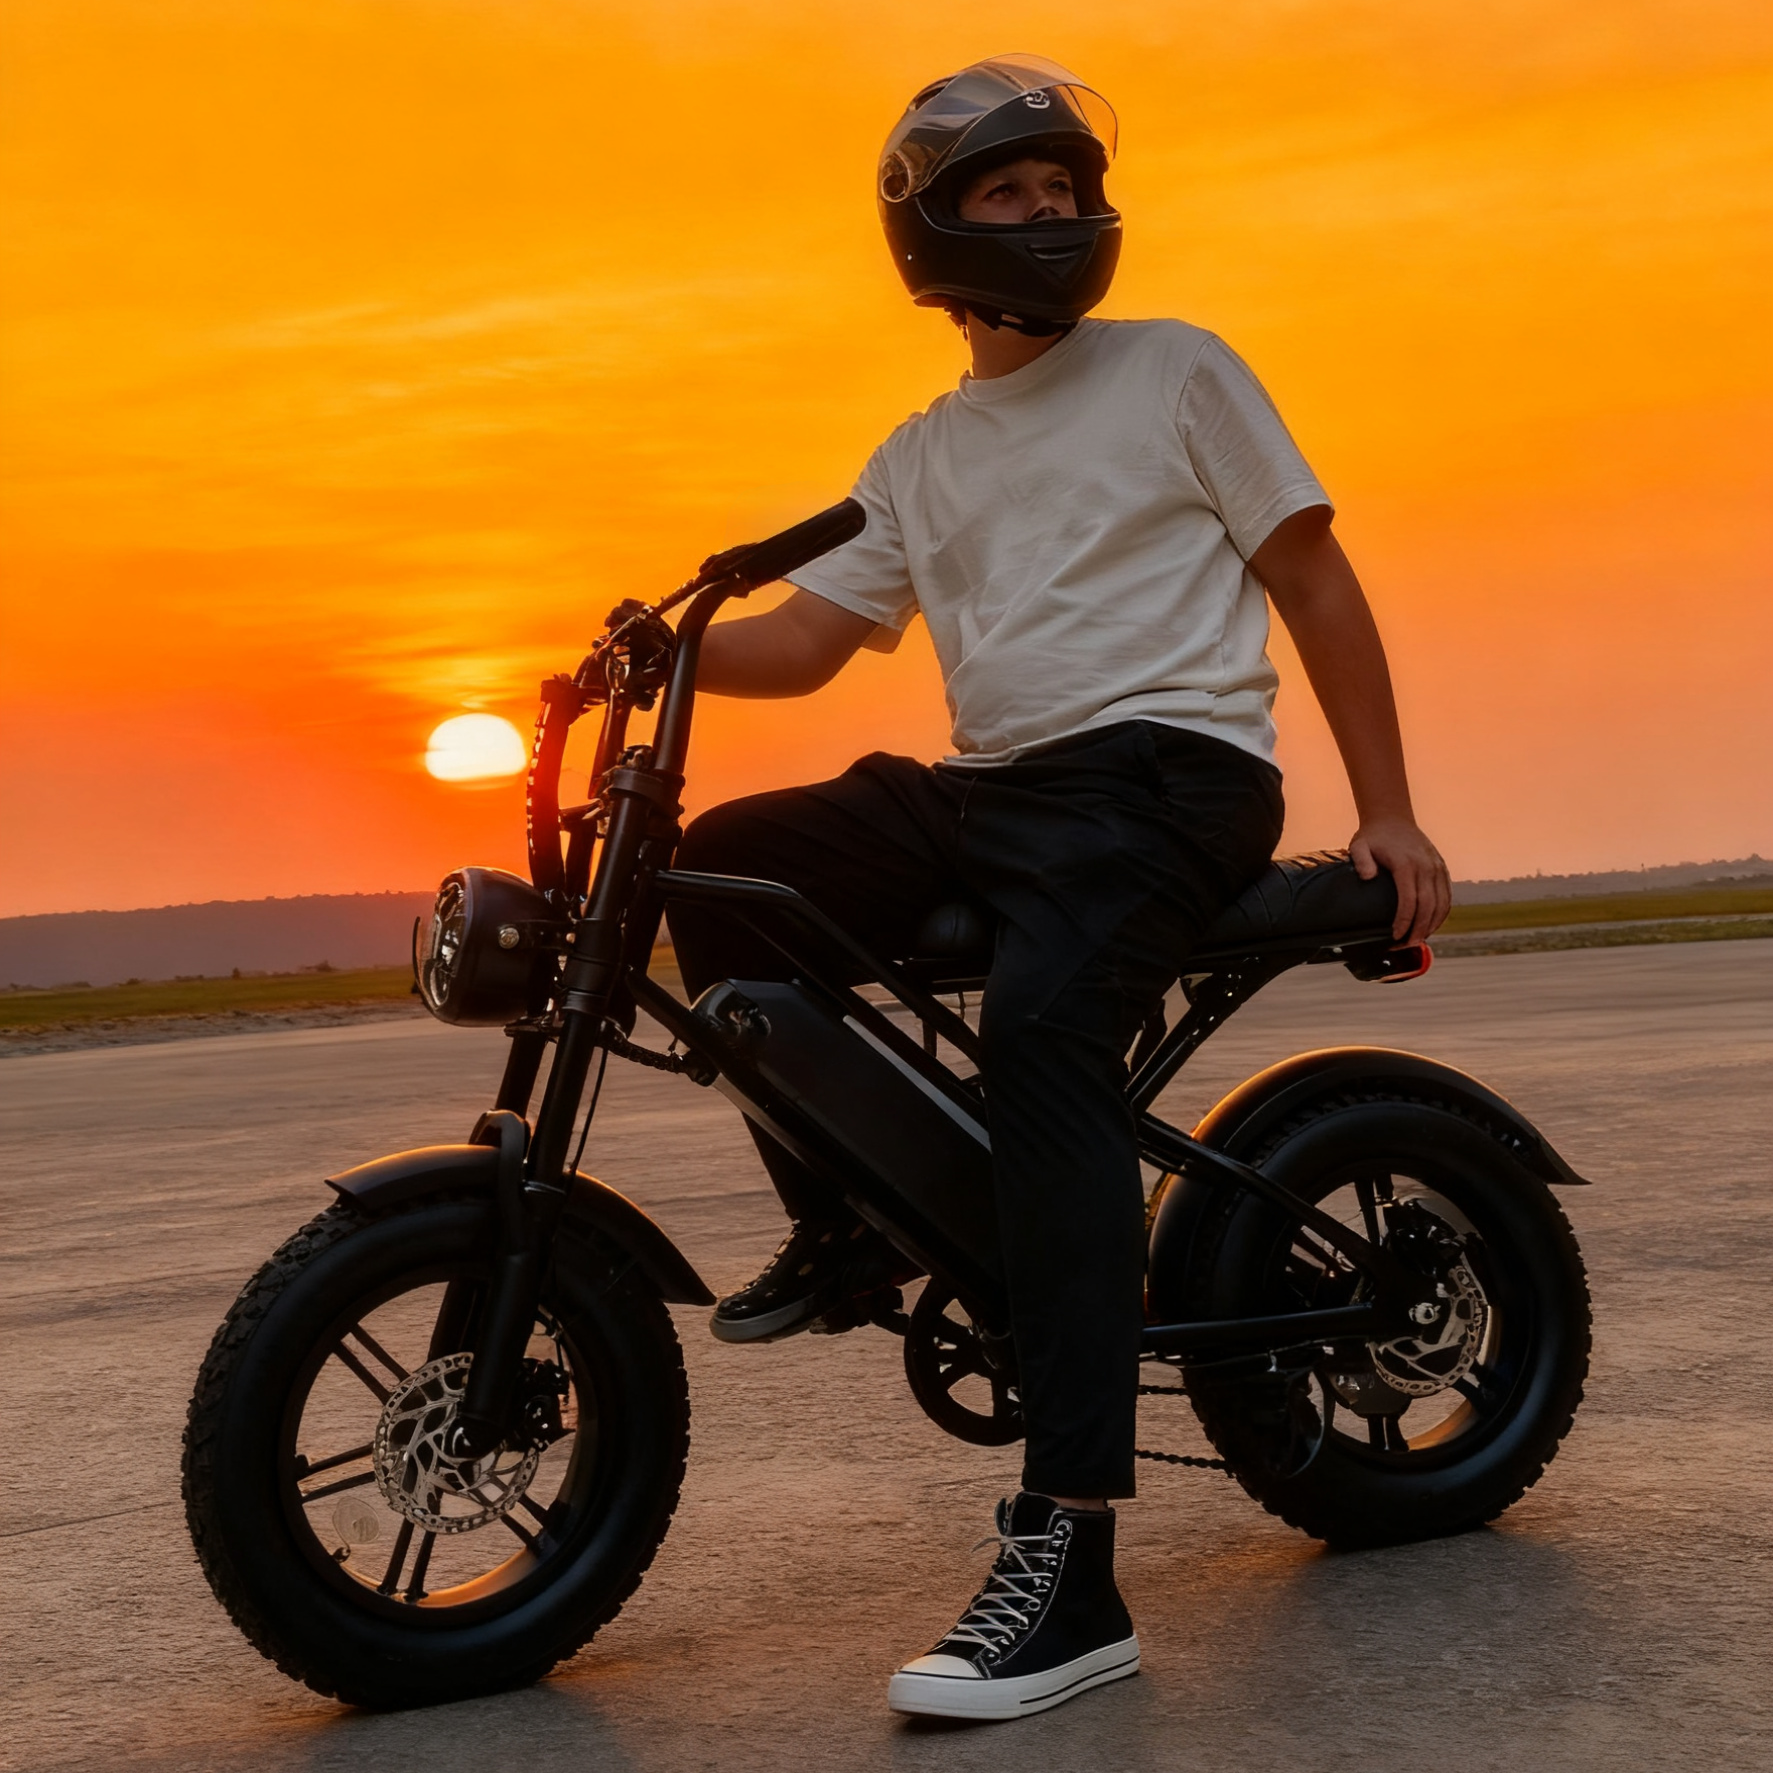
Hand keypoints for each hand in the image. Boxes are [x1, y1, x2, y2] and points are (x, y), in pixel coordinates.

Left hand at [1350, 816, 1450, 943]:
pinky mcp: (1441, 869)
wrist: (1392, 818)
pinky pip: (1447, 896)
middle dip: (1419, 930)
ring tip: (1418, 941)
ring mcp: (1436, 867)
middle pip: (1428, 906)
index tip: (1395, 936)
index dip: (1404, 922)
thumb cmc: (1373, 837)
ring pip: (1442, 903)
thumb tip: (1368, 878)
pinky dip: (1441, 914)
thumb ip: (1361, 860)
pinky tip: (1431, 926)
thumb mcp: (1359, 845)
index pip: (1410, 900)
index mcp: (1407, 864)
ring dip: (1432, 925)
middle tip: (1406, 946)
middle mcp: (1426, 866)